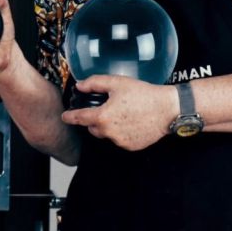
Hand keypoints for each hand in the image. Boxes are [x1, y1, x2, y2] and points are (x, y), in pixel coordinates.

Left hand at [60, 76, 177, 150]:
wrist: (166, 109)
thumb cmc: (143, 94)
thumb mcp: (117, 83)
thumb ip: (95, 83)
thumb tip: (80, 85)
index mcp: (102, 117)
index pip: (79, 118)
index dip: (70, 117)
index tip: (65, 117)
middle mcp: (109, 133)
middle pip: (93, 127)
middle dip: (95, 119)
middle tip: (107, 108)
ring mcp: (120, 142)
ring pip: (107, 134)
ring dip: (109, 126)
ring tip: (123, 113)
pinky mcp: (131, 147)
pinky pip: (119, 140)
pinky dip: (121, 132)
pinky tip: (131, 122)